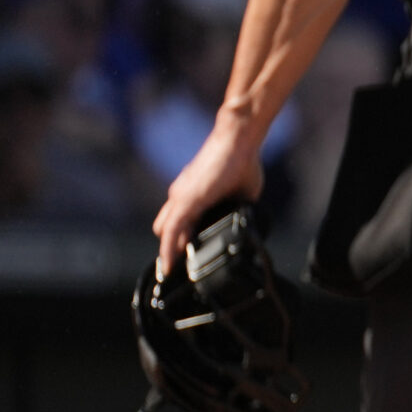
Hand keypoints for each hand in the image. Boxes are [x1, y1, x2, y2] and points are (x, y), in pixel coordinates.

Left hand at [152, 115, 265, 277]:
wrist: (239, 141)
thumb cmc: (243, 161)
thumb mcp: (243, 193)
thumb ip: (237, 208)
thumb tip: (245, 222)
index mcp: (195, 193)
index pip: (181, 221)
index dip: (182, 239)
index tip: (187, 256)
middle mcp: (181, 195)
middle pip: (166, 227)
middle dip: (173, 246)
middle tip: (180, 264)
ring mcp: (181, 197)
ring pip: (166, 230)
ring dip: (169, 250)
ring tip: (172, 270)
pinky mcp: (186, 200)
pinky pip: (171, 230)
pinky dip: (169, 249)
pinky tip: (172, 263)